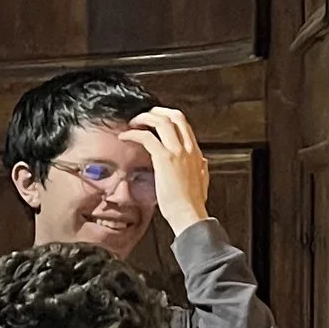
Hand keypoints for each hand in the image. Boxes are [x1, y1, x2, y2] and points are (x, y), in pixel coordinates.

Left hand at [128, 106, 212, 234]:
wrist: (189, 215)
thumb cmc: (191, 204)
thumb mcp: (202, 182)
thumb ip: (202, 169)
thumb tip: (203, 161)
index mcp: (195, 153)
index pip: (184, 124)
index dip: (168, 117)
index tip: (155, 120)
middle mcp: (188, 149)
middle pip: (174, 116)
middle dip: (157, 111)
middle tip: (143, 115)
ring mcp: (177, 152)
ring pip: (161, 121)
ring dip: (144, 118)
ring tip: (132, 123)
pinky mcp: (164, 159)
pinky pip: (147, 137)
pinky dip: (133, 133)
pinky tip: (125, 137)